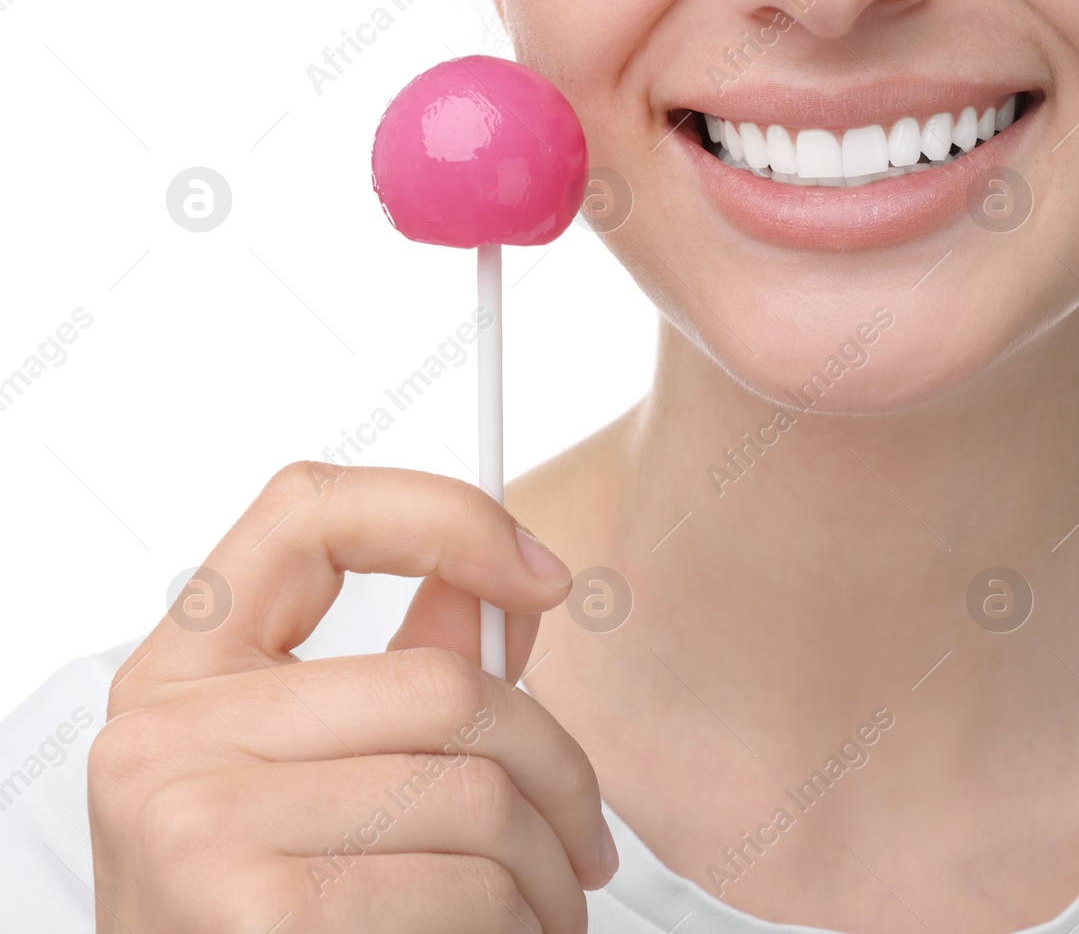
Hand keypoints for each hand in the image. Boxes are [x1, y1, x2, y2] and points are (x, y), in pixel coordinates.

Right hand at [87, 462, 614, 932]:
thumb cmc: (267, 916)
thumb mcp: (312, 778)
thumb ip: (405, 672)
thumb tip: (508, 586)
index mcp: (182, 672)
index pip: (306, 510)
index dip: (444, 514)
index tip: (546, 574)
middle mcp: (166, 733)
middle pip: (447, 684)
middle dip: (559, 772)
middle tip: (587, 842)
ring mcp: (197, 820)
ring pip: (478, 797)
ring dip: (546, 871)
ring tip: (542, 911)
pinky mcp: (253, 913)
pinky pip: (465, 888)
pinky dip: (514, 926)